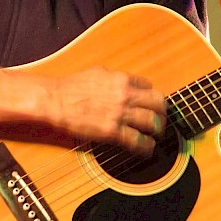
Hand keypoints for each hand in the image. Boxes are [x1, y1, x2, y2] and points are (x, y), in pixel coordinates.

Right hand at [49, 67, 165, 154]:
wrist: (58, 101)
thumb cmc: (73, 86)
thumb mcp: (97, 72)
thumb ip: (114, 77)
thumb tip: (122, 81)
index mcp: (121, 79)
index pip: (148, 85)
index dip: (150, 94)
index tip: (150, 102)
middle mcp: (125, 95)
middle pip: (158, 102)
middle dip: (162, 111)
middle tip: (161, 118)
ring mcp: (120, 114)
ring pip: (152, 122)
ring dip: (158, 129)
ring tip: (157, 134)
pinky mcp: (112, 131)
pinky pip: (137, 140)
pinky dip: (146, 146)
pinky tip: (147, 148)